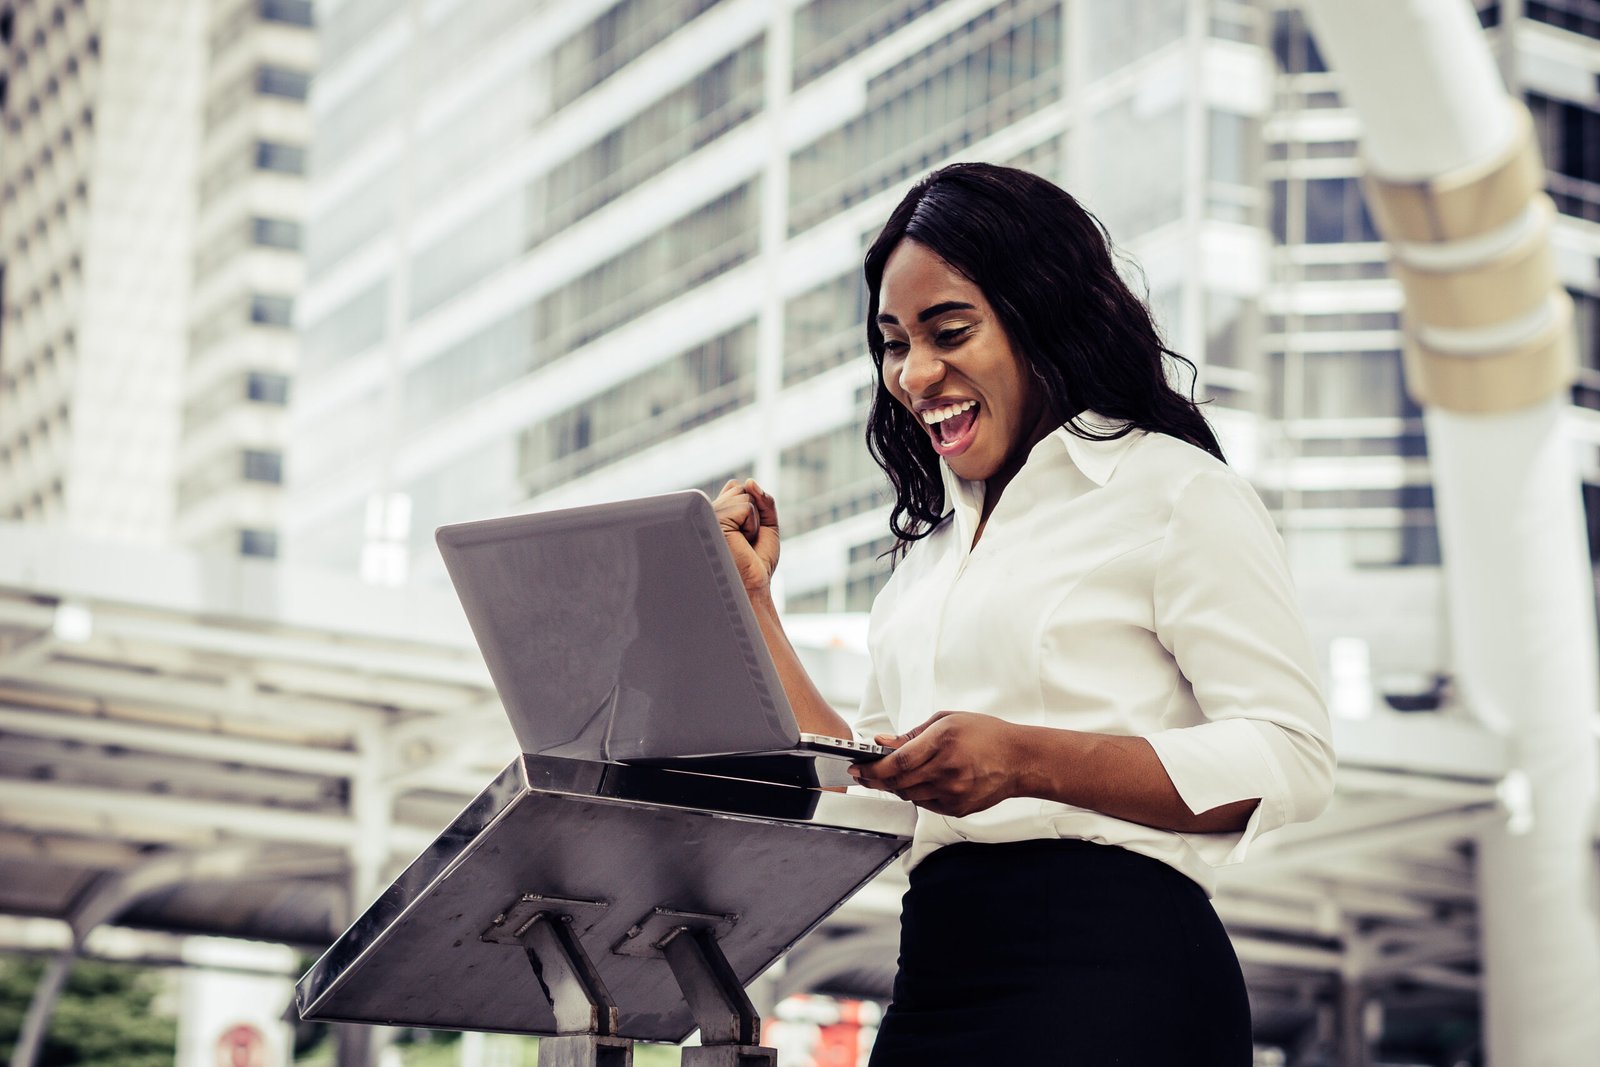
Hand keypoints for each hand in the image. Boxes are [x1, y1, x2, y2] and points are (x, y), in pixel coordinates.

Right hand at [712, 478, 779, 596]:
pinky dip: (752, 525)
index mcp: (716, 513)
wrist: (752, 587)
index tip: (747, 535)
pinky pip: (746, 507)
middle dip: (755, 514)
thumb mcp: (767, 525)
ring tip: (742, 542)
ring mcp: (708, 516)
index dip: (753, 509)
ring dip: (753, 522)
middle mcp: (708, 513)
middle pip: (742, 488)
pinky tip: (740, 542)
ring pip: (744, 495)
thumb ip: (763, 500)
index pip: (738, 486)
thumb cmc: (756, 561)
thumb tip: (750, 482)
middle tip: (746, 541)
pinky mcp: (714, 521)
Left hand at [849, 712, 1023, 816]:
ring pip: (908, 795)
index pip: (898, 761)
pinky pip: (925, 804)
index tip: (858, 766)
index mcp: (943, 741)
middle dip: (875, 779)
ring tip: (892, 775)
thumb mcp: (947, 720)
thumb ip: (912, 734)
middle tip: (862, 774)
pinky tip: (921, 781)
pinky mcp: (957, 808)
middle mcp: (947, 769)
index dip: (873, 767)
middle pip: (898, 781)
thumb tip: (882, 743)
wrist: (1019, 760)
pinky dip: (916, 793)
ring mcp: (953, 792)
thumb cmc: (985, 735)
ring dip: (895, 786)